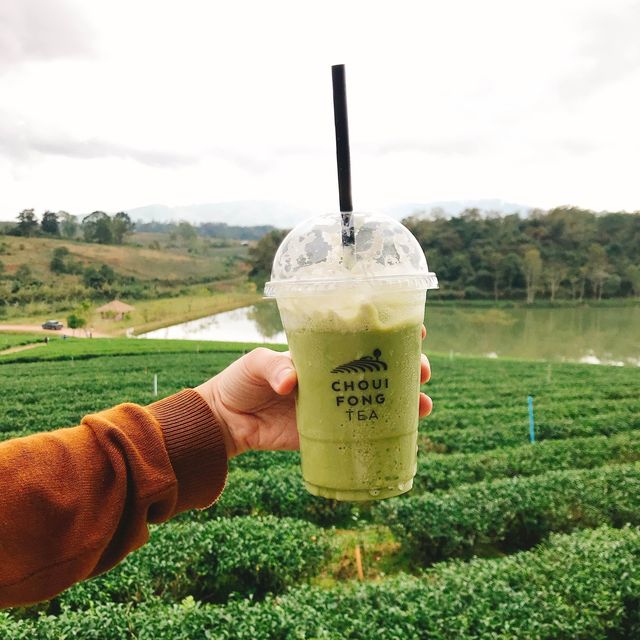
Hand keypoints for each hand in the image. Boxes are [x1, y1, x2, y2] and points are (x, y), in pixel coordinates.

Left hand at [196, 328, 431, 457]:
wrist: (226, 419)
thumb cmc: (240, 380)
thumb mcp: (254, 364)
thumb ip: (272, 367)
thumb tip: (292, 382)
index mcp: (322, 354)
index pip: (362, 338)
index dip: (391, 333)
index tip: (418, 330)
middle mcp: (334, 378)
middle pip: (380, 371)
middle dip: (409, 369)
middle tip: (424, 371)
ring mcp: (333, 406)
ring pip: (378, 401)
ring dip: (406, 402)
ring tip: (424, 404)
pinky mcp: (327, 434)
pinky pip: (359, 433)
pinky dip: (382, 433)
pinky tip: (404, 434)